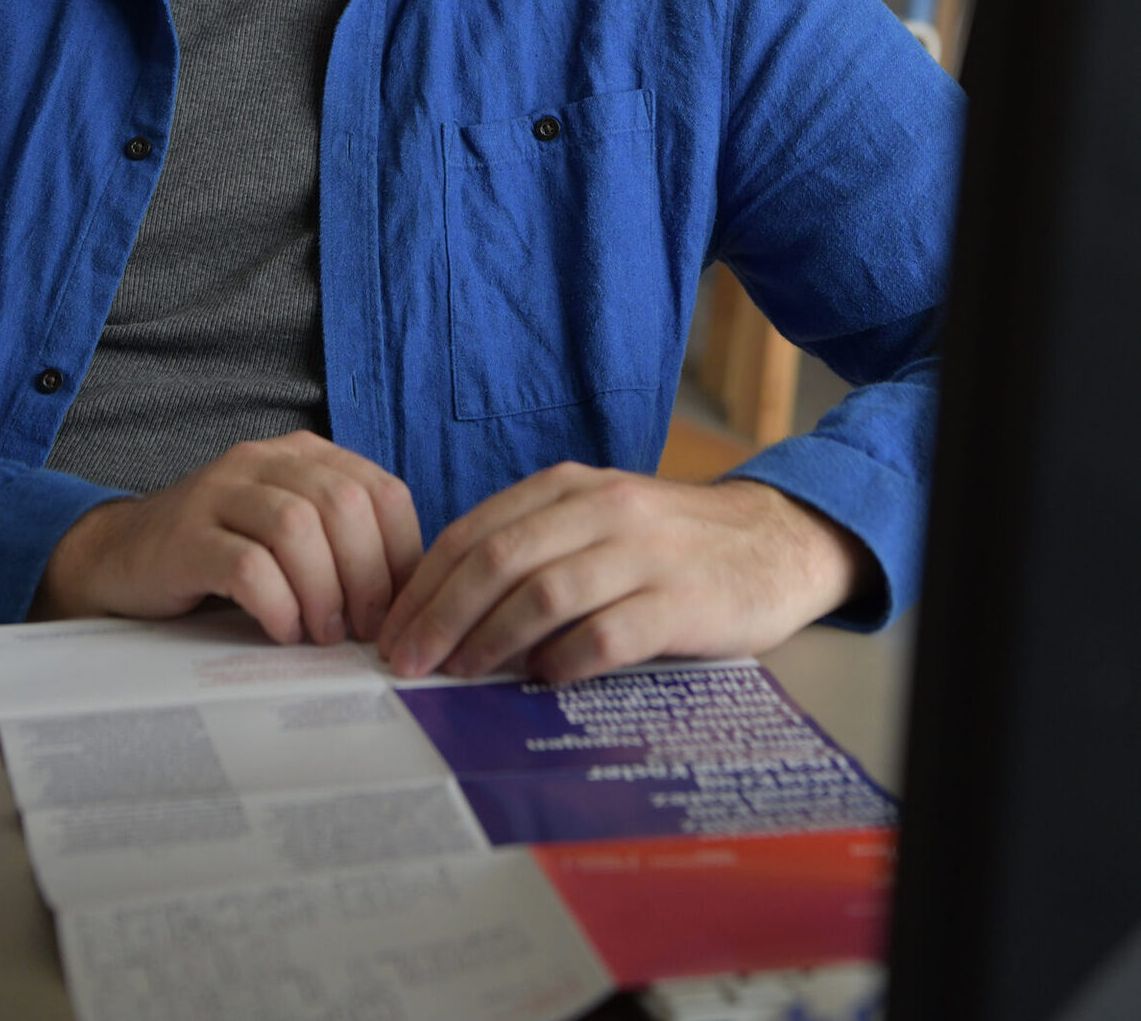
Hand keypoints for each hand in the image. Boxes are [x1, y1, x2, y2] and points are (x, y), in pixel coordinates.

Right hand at [31, 431, 422, 645]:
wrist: (123, 556)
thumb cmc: (224, 553)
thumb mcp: (292, 534)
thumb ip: (343, 544)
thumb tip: (408, 600)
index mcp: (305, 455)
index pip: (382, 491)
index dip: (401, 555)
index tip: (399, 609)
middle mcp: (264, 460)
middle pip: (344, 506)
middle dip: (367, 577)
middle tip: (363, 630)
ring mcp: (220, 492)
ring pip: (297, 528)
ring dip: (323, 592)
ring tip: (322, 634)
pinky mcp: (186, 536)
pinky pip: (247, 565)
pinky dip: (278, 605)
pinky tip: (283, 631)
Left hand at [376, 464, 874, 684]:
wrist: (773, 541)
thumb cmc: (668, 542)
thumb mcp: (596, 520)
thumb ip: (533, 546)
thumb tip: (447, 608)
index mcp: (570, 486)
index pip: (476, 530)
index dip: (425, 583)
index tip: (392, 628)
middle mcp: (602, 510)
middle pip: (499, 560)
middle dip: (441, 615)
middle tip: (408, 662)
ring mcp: (644, 554)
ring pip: (544, 594)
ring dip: (491, 640)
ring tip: (462, 674)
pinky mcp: (682, 602)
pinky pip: (606, 635)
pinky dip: (564, 661)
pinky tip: (543, 680)